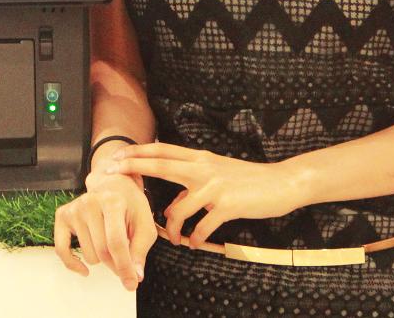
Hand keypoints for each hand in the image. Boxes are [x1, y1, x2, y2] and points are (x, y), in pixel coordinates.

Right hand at [53, 167, 156, 290]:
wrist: (112, 185)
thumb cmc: (131, 206)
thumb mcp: (145, 223)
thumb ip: (141, 249)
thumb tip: (135, 275)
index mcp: (112, 202)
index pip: (116, 242)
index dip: (125, 267)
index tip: (131, 284)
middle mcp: (90, 203)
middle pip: (102, 251)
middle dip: (116, 264)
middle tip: (124, 262)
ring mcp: (74, 209)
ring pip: (88, 255)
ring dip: (101, 259)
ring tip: (109, 244)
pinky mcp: (63, 215)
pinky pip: (62, 249)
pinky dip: (72, 264)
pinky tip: (83, 269)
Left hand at [107, 144, 307, 246]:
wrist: (282, 183)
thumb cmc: (248, 179)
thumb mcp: (217, 174)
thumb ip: (193, 184)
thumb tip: (173, 204)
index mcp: (199, 158)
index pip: (161, 150)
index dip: (137, 152)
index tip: (115, 157)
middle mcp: (203, 167)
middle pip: (160, 164)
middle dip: (133, 168)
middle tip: (111, 174)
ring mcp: (215, 186)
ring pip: (179, 208)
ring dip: (171, 227)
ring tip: (173, 238)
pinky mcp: (228, 205)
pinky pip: (201, 226)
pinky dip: (194, 237)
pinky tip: (194, 243)